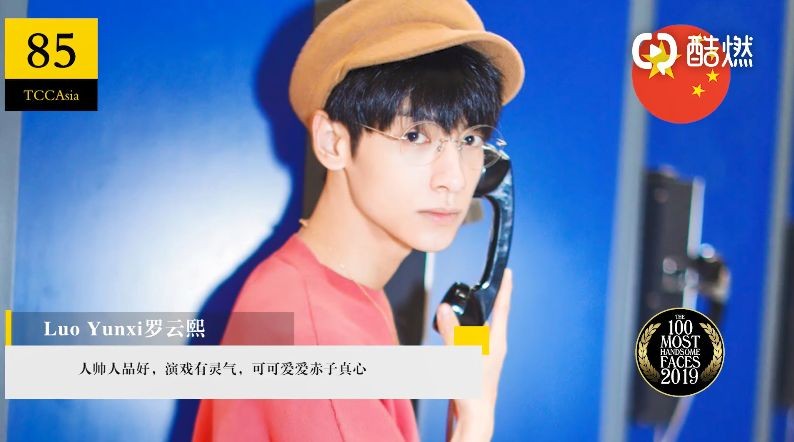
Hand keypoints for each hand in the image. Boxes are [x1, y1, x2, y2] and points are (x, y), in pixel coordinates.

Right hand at [435, 268, 512, 441]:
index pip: (502, 308)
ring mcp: (487, 357)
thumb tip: (445, 309)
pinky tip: (450, 342)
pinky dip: (461, 339)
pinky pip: (470, 344)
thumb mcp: (459, 356)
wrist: (474, 418)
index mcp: (497, 342)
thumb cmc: (472, 392)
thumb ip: (451, 331)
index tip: (508, 272)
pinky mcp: (478, 366)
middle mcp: (495, 348)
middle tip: (474, 290)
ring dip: (466, 324)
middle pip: (489, 317)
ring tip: (452, 321)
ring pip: (477, 332)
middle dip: (481, 304)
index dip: (505, 288)